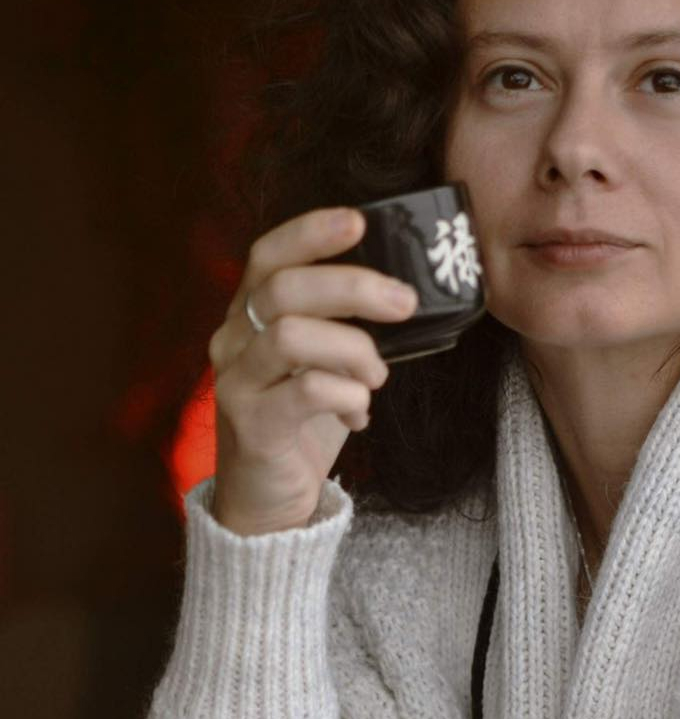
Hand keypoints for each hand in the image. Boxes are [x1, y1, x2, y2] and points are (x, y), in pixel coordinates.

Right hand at [207, 206, 418, 535]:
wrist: (269, 497)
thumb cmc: (305, 418)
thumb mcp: (324, 360)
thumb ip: (345, 324)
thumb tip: (405, 291)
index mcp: (252, 315)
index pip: (268, 255)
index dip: (310, 232)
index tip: (359, 221)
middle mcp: (233, 340)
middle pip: (285, 288)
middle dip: (354, 287)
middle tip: (404, 303)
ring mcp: (236, 382)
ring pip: (291, 336)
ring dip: (354, 349)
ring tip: (377, 375)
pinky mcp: (250, 425)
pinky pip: (306, 392)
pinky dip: (349, 395)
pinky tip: (358, 412)